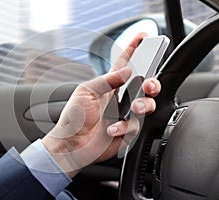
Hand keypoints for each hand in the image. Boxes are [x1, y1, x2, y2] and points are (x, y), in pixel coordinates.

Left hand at [42, 33, 160, 177]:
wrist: (71, 144)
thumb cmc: (74, 117)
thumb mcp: (86, 92)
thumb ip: (107, 81)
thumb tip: (127, 71)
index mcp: (108, 86)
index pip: (124, 64)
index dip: (133, 49)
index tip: (144, 36)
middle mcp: (119, 99)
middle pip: (143, 85)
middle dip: (151, 82)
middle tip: (148, 84)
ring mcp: (124, 115)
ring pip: (146, 105)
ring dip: (143, 105)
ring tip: (133, 109)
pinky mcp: (126, 131)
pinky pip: (135, 127)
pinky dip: (125, 127)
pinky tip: (112, 129)